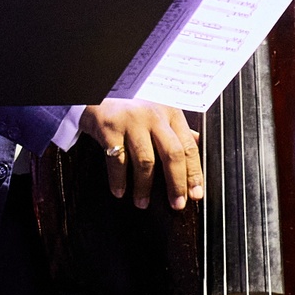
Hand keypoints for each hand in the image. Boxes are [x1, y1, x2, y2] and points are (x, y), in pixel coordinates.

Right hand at [79, 99, 203, 209]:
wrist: (97, 90)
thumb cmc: (131, 105)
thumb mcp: (157, 110)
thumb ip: (176, 128)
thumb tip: (197, 144)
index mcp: (170, 112)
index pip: (188, 147)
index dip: (194, 174)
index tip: (195, 194)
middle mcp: (154, 115)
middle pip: (172, 154)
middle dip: (176, 184)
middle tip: (176, 204)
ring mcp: (131, 121)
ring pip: (145, 161)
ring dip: (144, 187)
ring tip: (142, 203)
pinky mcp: (110, 127)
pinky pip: (117, 161)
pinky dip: (118, 180)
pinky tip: (119, 191)